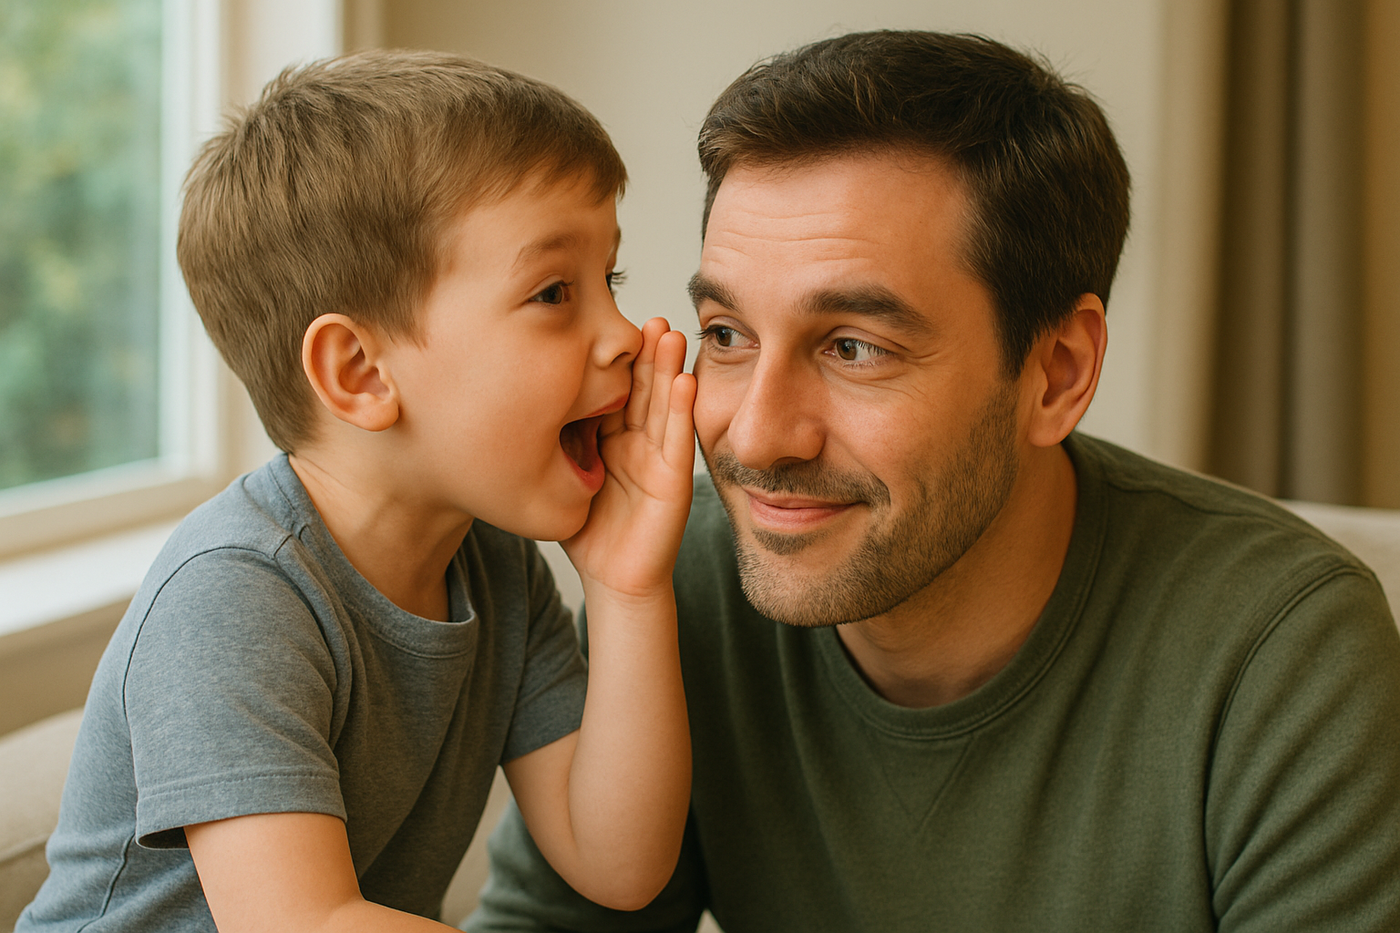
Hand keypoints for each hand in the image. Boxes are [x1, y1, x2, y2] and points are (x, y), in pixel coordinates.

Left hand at [562, 317, 695, 600]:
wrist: (612, 580)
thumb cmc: (588, 532)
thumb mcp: (559, 475)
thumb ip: (552, 442)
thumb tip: (514, 400)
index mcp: (610, 437)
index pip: (614, 388)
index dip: (615, 357)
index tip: (609, 322)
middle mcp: (638, 442)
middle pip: (643, 388)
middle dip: (648, 352)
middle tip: (648, 317)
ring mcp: (659, 459)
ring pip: (665, 405)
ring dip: (670, 369)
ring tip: (671, 334)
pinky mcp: (674, 482)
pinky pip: (677, 441)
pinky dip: (681, 410)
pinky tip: (684, 382)